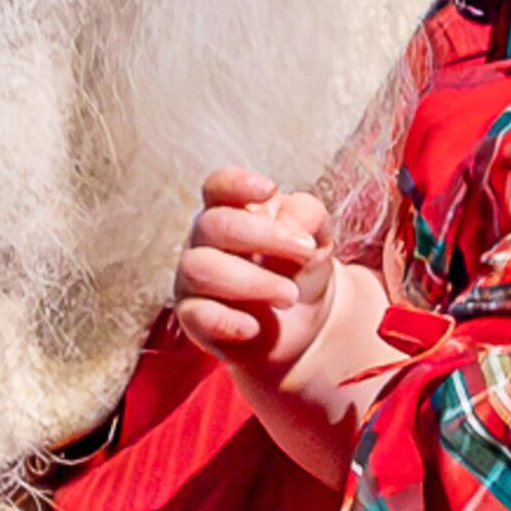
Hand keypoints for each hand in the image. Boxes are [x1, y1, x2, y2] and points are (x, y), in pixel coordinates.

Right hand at [175, 170, 335, 380]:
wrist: (303, 321)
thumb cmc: (301, 267)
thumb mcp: (316, 235)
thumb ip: (308, 216)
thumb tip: (292, 223)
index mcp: (230, 209)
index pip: (218, 186)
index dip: (236, 184)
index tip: (270, 191)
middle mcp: (205, 239)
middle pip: (214, 225)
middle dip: (265, 237)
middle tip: (306, 252)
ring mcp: (194, 278)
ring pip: (201, 268)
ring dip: (252, 281)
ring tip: (290, 296)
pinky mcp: (194, 317)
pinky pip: (198, 315)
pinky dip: (228, 320)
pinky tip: (254, 326)